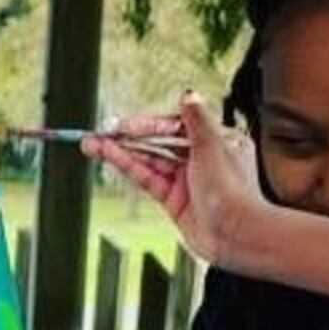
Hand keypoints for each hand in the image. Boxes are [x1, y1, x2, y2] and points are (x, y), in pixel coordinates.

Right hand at [91, 99, 267, 269]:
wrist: (236, 235)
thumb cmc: (232, 191)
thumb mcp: (212, 145)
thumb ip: (196, 119)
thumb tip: (189, 94)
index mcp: (216, 141)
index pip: (174, 126)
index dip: (147, 124)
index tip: (123, 125)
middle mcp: (200, 159)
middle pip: (157, 143)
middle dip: (127, 137)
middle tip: (100, 132)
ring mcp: (186, 181)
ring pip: (148, 160)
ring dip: (120, 152)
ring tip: (92, 144)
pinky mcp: (174, 200)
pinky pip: (147, 178)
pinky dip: (128, 167)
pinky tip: (108, 157)